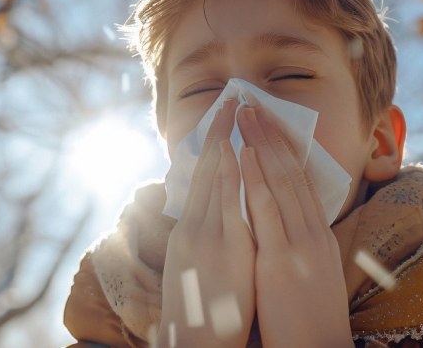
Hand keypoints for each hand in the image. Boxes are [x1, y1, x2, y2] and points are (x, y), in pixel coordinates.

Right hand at [159, 99, 254, 346]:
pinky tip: (233, 148)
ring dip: (223, 141)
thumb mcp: (199, 271)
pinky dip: (229, 172)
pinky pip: (226, 202)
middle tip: (228, 99)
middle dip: (216, 133)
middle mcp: (193, 229)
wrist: (197, 347)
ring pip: (213, 178)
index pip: (200, 181)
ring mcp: (206, 237)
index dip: (211, 148)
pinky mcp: (223, 248)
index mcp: (190, 233)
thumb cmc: (204, 315)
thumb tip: (214, 220)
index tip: (220, 121)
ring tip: (232, 109)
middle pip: (204, 171)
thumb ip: (207, 242)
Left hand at [238, 106, 352, 347]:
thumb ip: (299, 246)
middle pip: (292, 174)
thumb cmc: (307, 321)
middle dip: (271, 137)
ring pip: (280, 183)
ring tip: (245, 115)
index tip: (268, 125)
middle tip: (252, 105)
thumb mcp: (310, 275)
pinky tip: (243, 155)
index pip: (302, 183)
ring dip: (260, 145)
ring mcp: (299, 245)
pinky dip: (254, 178)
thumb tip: (283, 225)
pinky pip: (266, 211)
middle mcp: (312, 234)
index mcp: (318, 238)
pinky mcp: (281, 261)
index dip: (284, 150)